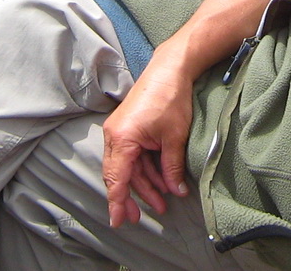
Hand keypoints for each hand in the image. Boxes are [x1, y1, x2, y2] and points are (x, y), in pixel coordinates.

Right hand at [100, 63, 194, 226]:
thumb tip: (176, 191)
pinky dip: (145, 169)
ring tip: (162, 201)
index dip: (117, 202)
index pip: (117, 179)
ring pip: (128, 167)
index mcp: (122, 139)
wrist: (170, 69)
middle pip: (120, 176)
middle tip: (140, 218)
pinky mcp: (127, 128)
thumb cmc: (170, 99)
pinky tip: (160, 181)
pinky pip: (133, 155)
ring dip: (144, 184)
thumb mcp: (174, 138)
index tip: (117, 221)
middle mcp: (114, 136)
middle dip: (132, 197)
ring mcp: (119, 131)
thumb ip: (172, 168)